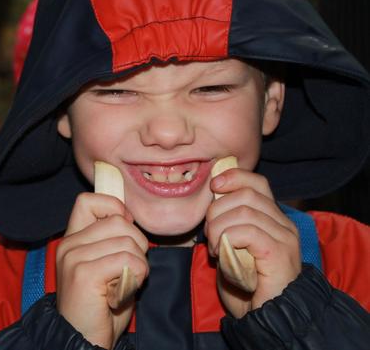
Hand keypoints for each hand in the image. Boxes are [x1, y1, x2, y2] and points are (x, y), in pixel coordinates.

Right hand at [56, 192, 148, 348]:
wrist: (83, 342)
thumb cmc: (99, 309)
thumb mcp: (104, 266)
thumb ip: (112, 241)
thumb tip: (130, 218)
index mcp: (71, 240)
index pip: (89, 200)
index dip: (114, 208)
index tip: (125, 232)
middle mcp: (68, 245)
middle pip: (118, 221)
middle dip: (137, 244)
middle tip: (129, 270)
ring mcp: (74, 258)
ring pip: (128, 242)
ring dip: (139, 265)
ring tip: (124, 285)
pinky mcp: (84, 274)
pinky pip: (129, 261)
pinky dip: (137, 277)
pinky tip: (122, 293)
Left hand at [205, 168, 300, 317]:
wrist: (265, 317)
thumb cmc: (246, 285)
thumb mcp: (233, 245)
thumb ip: (229, 221)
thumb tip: (212, 195)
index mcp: (274, 219)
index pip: (257, 182)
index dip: (233, 177)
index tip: (213, 186)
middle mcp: (284, 225)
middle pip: (246, 193)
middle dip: (217, 208)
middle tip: (209, 233)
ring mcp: (284, 238)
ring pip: (243, 211)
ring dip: (218, 227)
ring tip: (215, 248)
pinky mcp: (279, 253)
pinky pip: (246, 231)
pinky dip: (226, 239)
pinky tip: (221, 255)